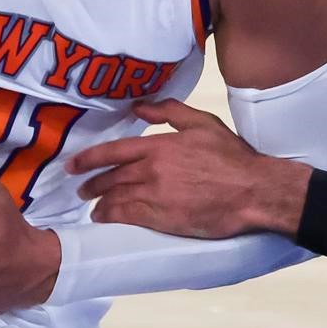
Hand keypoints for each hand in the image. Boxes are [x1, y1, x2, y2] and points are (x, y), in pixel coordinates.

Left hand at [66, 99, 309, 238]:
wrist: (253, 191)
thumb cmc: (231, 157)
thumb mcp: (203, 123)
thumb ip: (169, 112)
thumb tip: (139, 108)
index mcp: (160, 146)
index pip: (114, 152)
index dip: (89, 159)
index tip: (73, 165)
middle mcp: (152, 170)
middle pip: (111, 177)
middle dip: (92, 183)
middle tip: (81, 188)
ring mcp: (156, 196)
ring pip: (116, 199)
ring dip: (100, 203)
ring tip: (93, 207)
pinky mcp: (163, 219)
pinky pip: (128, 217)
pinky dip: (113, 218)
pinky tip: (106, 219)